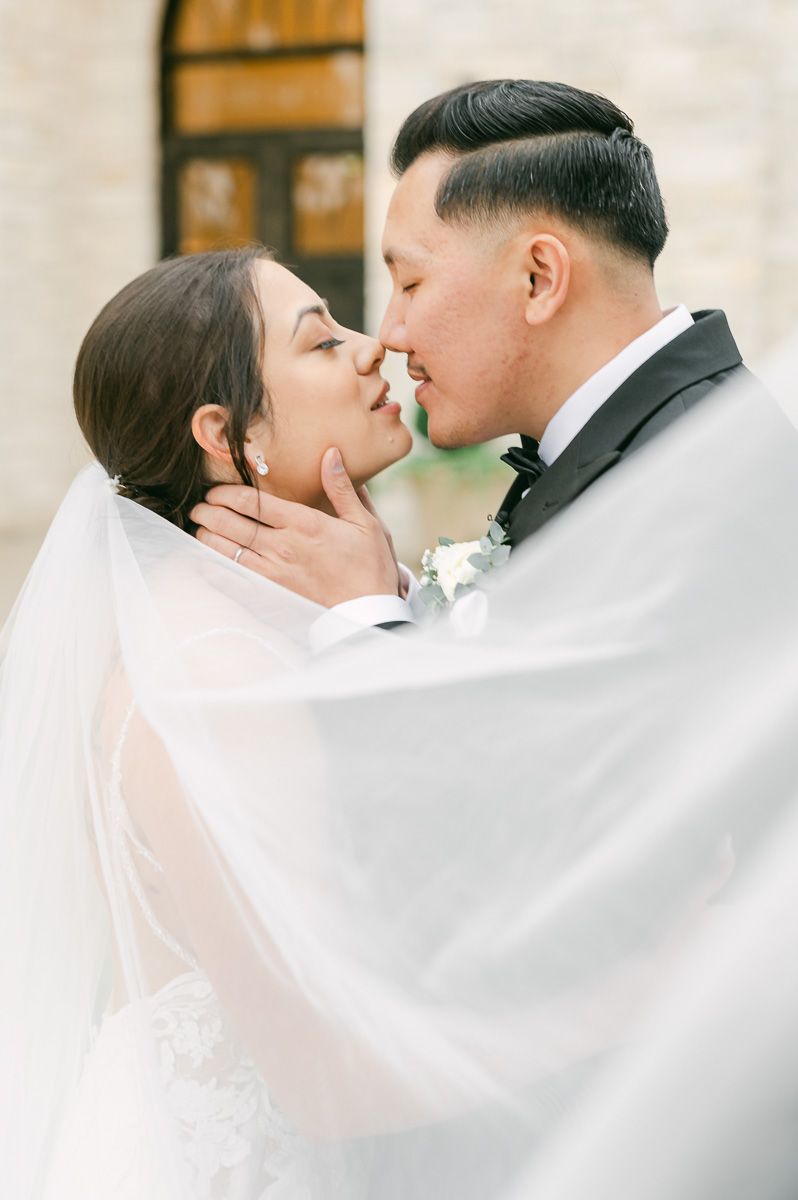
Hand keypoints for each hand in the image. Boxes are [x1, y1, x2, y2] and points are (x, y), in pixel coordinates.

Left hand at [190, 448, 400, 607]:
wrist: (369, 612)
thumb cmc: (370, 566)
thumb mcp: (365, 522)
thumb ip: (342, 488)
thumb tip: (330, 454)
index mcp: (304, 524)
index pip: (253, 502)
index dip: (227, 493)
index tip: (215, 490)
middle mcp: (283, 546)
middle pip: (233, 524)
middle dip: (209, 512)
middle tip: (198, 506)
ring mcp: (275, 571)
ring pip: (229, 550)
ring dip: (208, 537)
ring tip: (198, 527)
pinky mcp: (273, 592)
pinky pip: (236, 578)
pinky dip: (216, 568)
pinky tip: (205, 560)